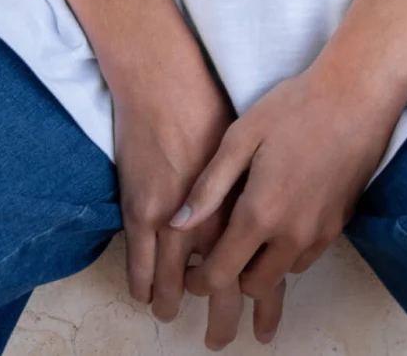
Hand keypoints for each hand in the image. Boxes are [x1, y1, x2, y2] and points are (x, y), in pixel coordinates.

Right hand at [110, 55, 248, 346]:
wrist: (163, 76)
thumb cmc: (209, 102)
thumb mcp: (251, 144)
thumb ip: (254, 192)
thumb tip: (264, 224)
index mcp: (243, 203)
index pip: (254, 266)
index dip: (258, 298)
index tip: (260, 320)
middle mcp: (212, 218)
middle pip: (219, 284)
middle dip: (221, 316)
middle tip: (219, 339)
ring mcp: (174, 218)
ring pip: (176, 281)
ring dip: (175, 303)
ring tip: (173, 318)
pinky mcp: (142, 210)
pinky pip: (141, 264)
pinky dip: (144, 284)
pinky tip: (147, 296)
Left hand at [167, 54, 406, 347]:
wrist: (355, 98)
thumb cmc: (293, 109)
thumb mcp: (241, 137)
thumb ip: (209, 186)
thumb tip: (176, 224)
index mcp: (261, 213)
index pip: (222, 274)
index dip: (200, 282)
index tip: (190, 273)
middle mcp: (292, 235)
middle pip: (254, 286)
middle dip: (232, 276)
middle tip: (219, 249)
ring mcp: (320, 234)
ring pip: (282, 274)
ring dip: (262, 264)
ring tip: (251, 230)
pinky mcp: (339, 227)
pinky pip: (305, 257)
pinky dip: (287, 251)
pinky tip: (280, 217)